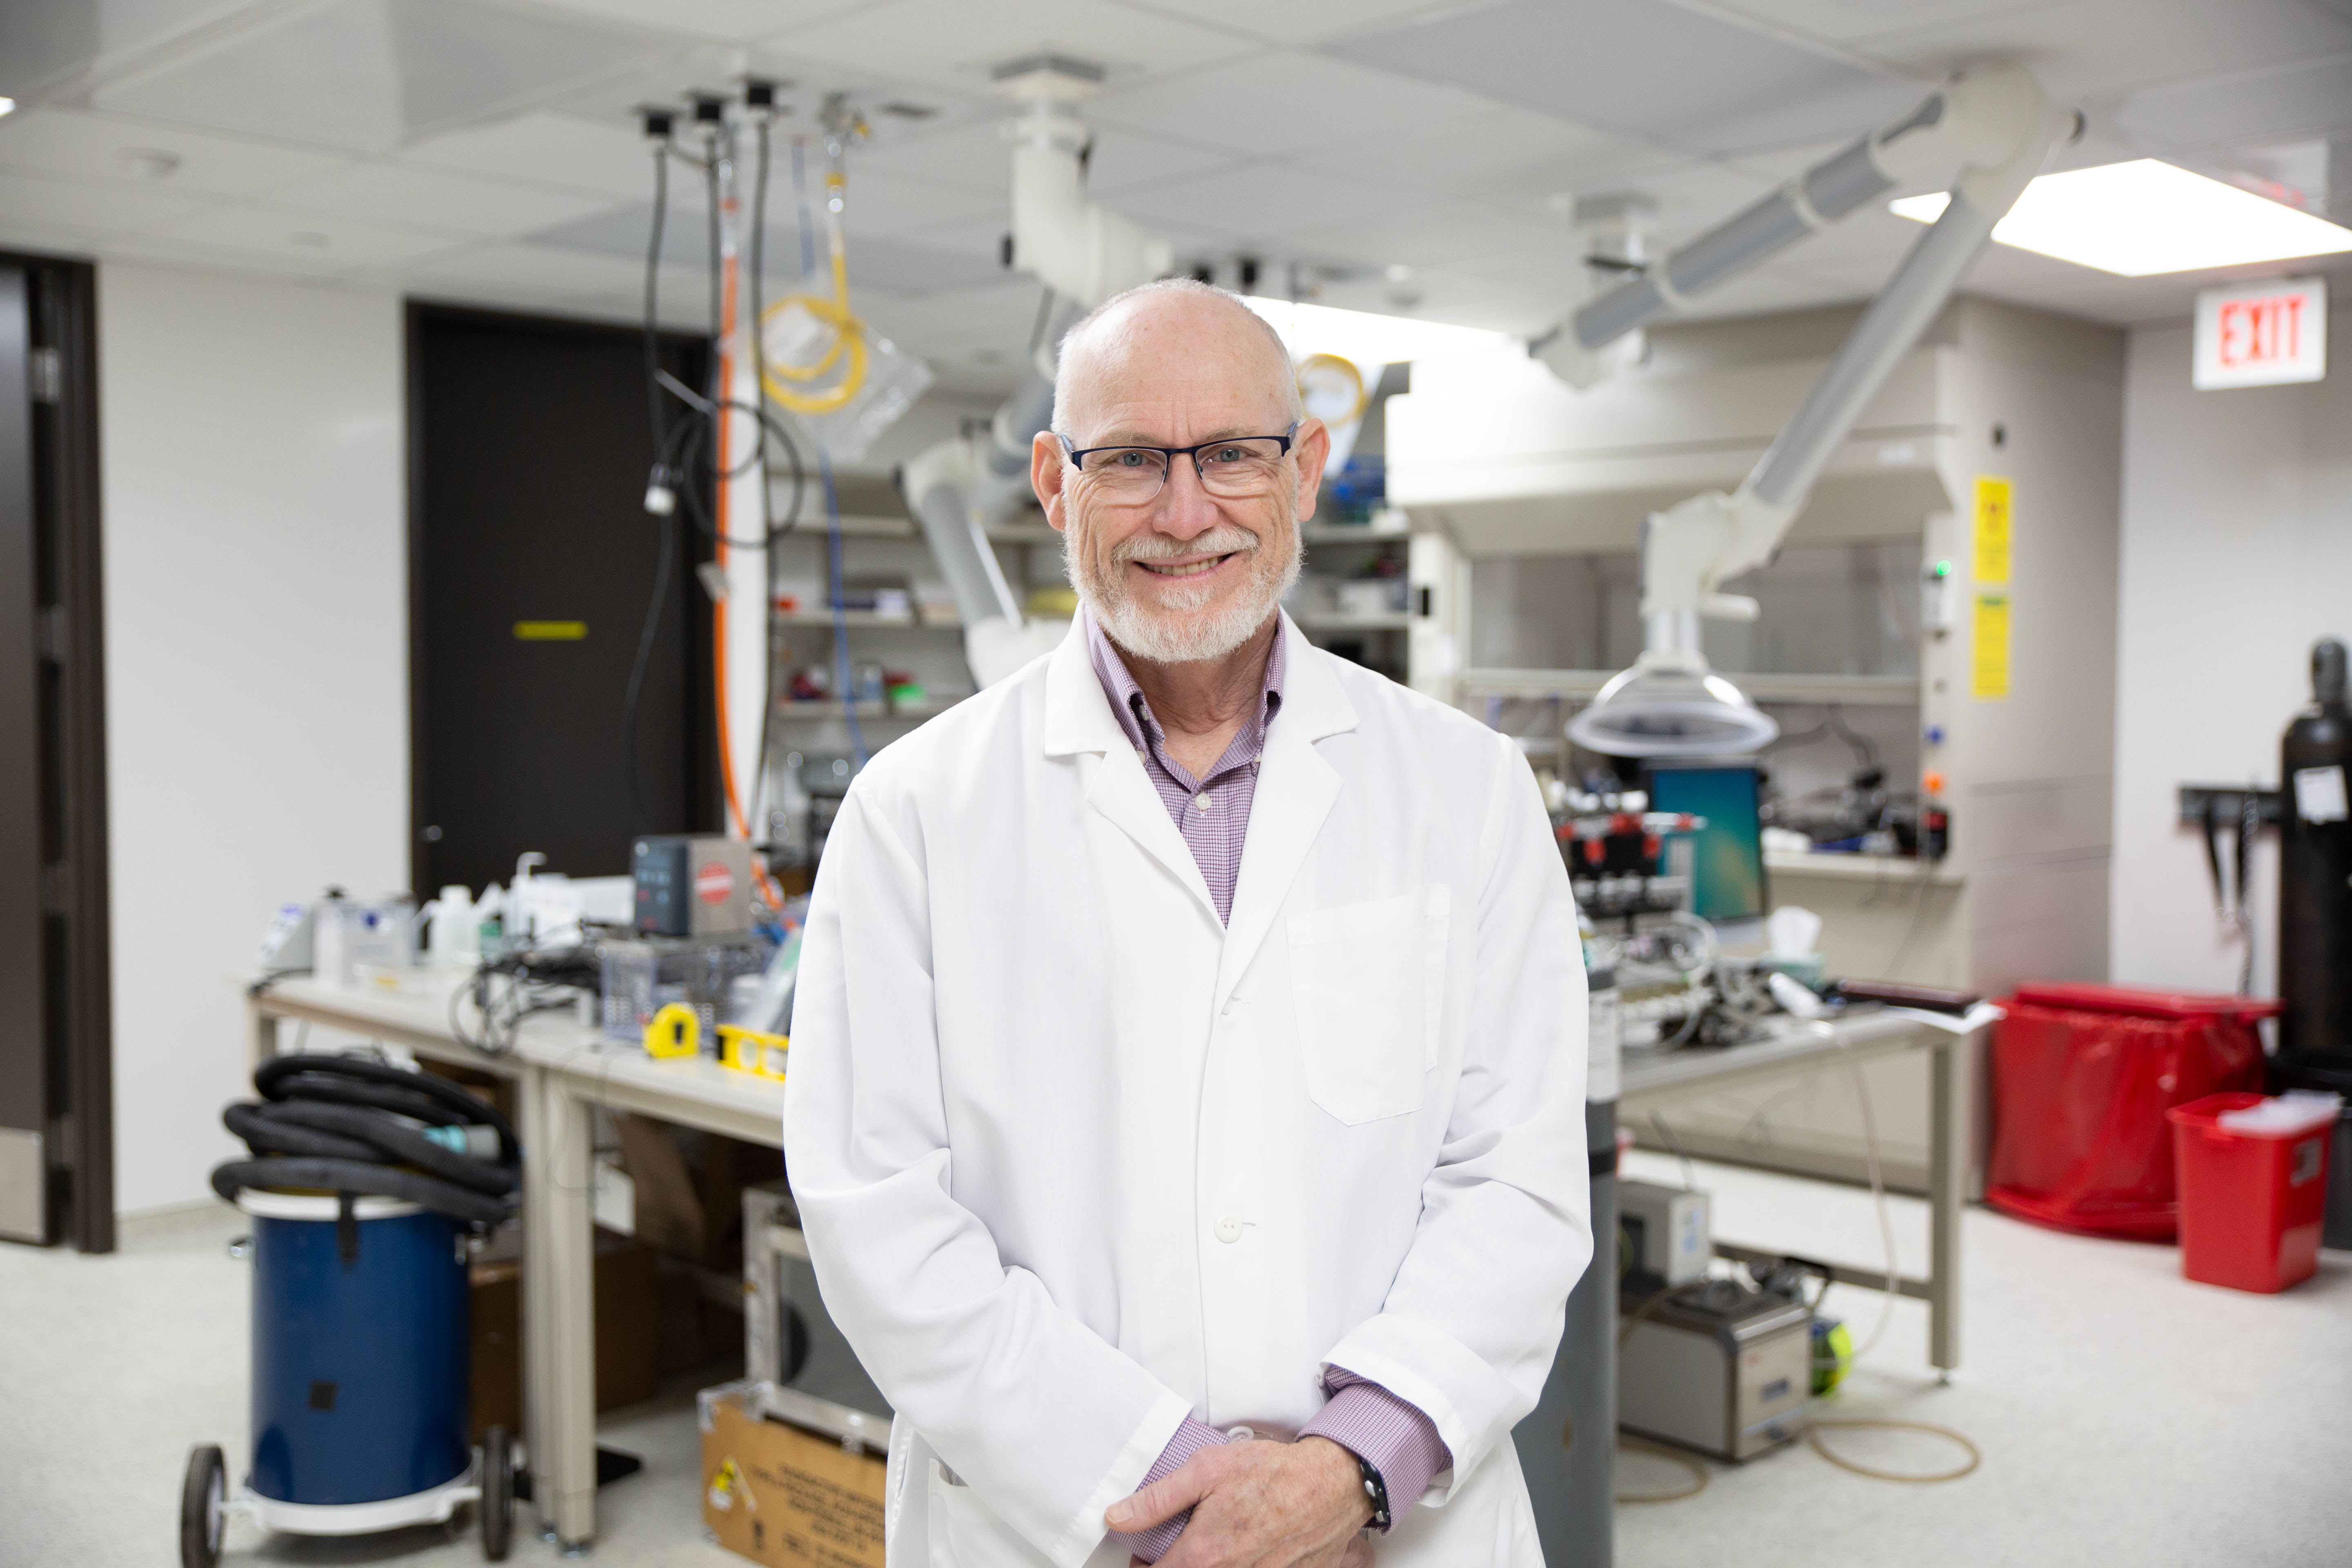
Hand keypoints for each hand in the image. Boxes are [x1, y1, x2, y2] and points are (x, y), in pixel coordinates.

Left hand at [1107, 1436, 1372, 1567]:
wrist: (1330, 1484)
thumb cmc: (1271, 1473)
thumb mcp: (1206, 1470)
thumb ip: (1157, 1499)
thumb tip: (1117, 1517)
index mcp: (1204, 1555)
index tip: (1139, 1557)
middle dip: (1174, 1566)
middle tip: (1173, 1551)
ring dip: (1207, 1566)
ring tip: (1208, 1551)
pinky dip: (1239, 1566)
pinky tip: (1241, 1554)